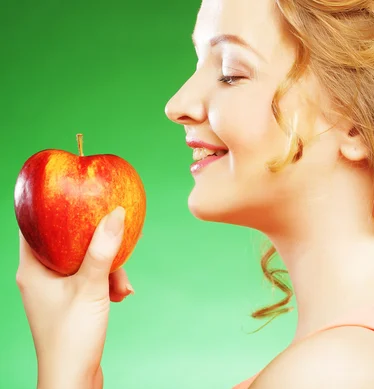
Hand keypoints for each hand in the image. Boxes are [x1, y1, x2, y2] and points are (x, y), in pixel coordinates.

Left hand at [16, 206, 134, 388]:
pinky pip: (89, 278)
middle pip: (66, 242)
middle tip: (115, 238)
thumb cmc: (72, 337)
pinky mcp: (69, 302)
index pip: (32, 225)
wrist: (73, 379)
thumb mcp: (91, 287)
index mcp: (32, 268)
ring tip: (122, 284)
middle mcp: (39, 276)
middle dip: (96, 242)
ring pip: (83, 261)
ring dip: (107, 267)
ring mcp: (54, 290)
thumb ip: (103, 250)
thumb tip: (116, 213)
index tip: (75, 194)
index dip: (51, 207)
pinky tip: (121, 293)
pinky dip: (106, 282)